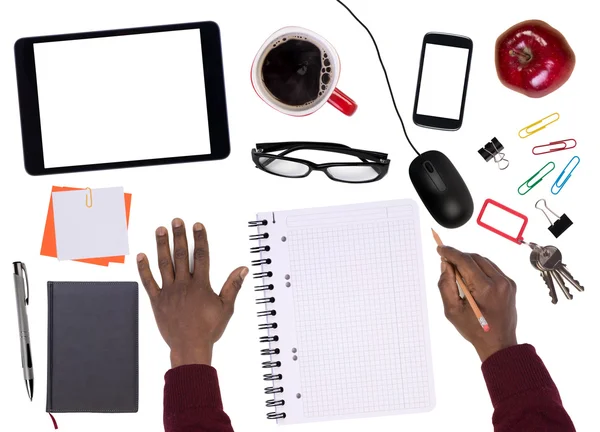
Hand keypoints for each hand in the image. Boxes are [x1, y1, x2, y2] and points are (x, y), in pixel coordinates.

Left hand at [137, 218, 247, 367]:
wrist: (190, 347)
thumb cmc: (209, 329)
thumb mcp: (226, 307)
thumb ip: (233, 286)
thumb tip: (242, 269)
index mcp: (200, 285)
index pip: (201, 256)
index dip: (200, 239)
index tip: (197, 226)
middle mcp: (184, 285)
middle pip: (181, 255)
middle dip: (179, 236)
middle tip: (176, 221)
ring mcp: (169, 292)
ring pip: (164, 264)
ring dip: (162, 246)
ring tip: (160, 230)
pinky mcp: (157, 301)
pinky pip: (148, 282)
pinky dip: (144, 269)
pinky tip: (141, 256)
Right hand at [437, 246, 517, 361]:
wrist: (499, 343)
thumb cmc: (474, 330)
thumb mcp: (452, 310)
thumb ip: (445, 285)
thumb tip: (445, 264)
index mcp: (485, 289)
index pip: (465, 261)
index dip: (451, 253)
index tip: (440, 248)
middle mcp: (499, 282)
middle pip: (475, 258)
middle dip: (459, 257)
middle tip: (445, 261)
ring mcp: (507, 283)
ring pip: (484, 261)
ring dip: (469, 262)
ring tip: (457, 271)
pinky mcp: (510, 285)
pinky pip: (492, 268)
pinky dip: (479, 268)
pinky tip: (471, 277)